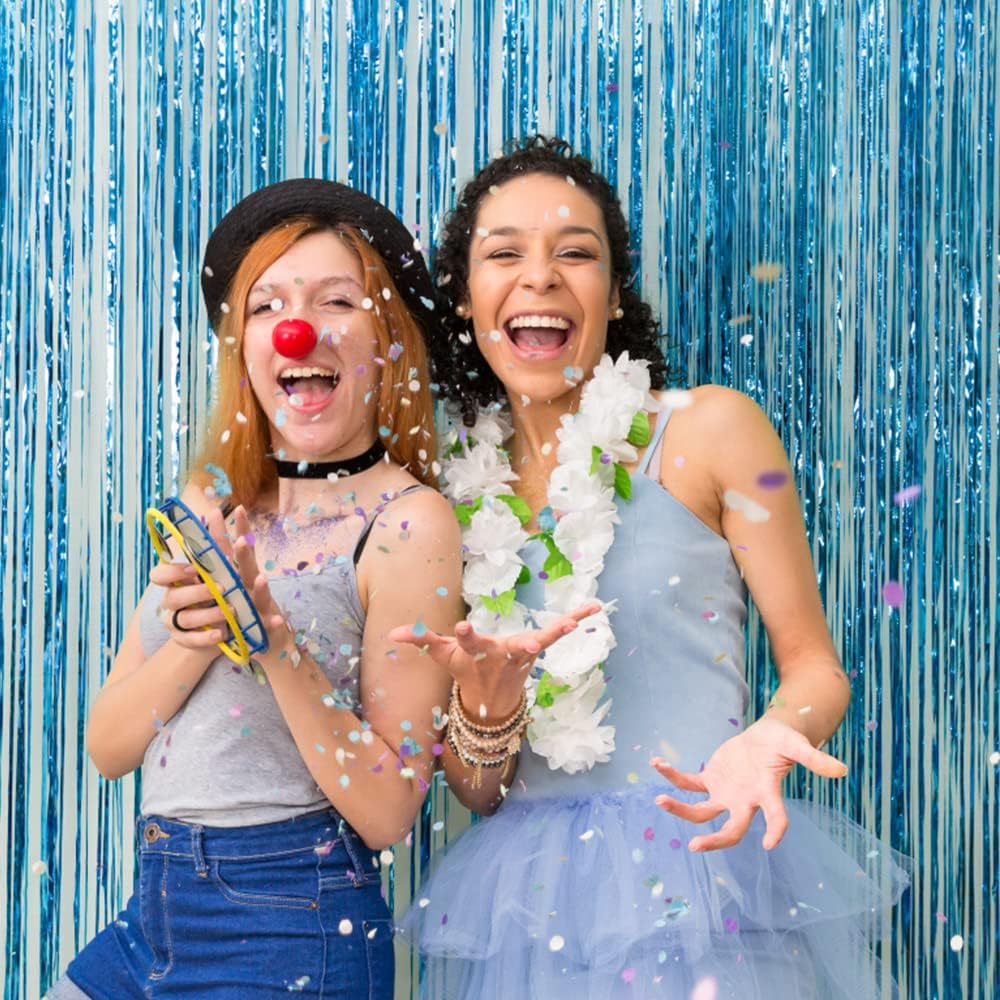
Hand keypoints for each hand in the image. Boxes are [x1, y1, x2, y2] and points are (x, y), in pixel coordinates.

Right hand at [152, 510, 236, 649]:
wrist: (223, 623)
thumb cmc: (219, 588)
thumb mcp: (221, 566)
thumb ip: (215, 543)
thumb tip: (213, 511)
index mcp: (176, 581)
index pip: (159, 574)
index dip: (173, 572)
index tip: (193, 569)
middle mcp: (172, 601)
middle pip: (173, 598)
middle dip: (197, 593)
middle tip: (220, 589)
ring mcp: (176, 623)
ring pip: (184, 620)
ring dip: (207, 615)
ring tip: (229, 613)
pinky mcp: (186, 641)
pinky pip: (192, 642)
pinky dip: (206, 638)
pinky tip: (221, 635)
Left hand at [224, 506, 288, 642]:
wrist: (262, 635)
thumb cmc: (242, 603)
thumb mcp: (228, 578)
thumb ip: (219, 553)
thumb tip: (208, 521)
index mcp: (238, 572)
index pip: (234, 549)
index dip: (236, 530)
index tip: (233, 509)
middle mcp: (250, 584)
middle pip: (247, 566)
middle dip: (244, 554)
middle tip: (240, 540)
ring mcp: (260, 604)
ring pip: (260, 594)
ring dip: (262, 587)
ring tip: (261, 579)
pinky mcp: (264, 624)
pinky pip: (269, 623)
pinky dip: (273, 622)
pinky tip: (277, 619)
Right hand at [388, 602, 601, 721]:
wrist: (493, 702)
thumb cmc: (466, 670)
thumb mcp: (442, 656)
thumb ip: (421, 640)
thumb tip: (391, 634)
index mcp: (476, 653)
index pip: (468, 642)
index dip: (465, 634)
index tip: (462, 625)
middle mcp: (500, 655)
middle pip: (506, 647)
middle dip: (515, 645)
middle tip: (526, 643)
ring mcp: (522, 653)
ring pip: (539, 642)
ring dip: (554, 633)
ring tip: (570, 623)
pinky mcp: (537, 648)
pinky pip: (557, 633)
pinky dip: (577, 619)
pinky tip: (596, 607)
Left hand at [651, 717, 847, 851]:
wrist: (764, 737)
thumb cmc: (783, 742)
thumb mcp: (797, 745)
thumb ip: (814, 758)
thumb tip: (843, 770)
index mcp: (767, 793)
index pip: (776, 817)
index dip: (776, 830)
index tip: (771, 843)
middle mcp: (745, 801)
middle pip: (730, 830)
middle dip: (715, 841)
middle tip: (695, 846)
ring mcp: (726, 794)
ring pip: (702, 812)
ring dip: (680, 809)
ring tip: (659, 799)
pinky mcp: (711, 780)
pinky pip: (689, 783)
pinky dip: (672, 776)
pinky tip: (655, 764)